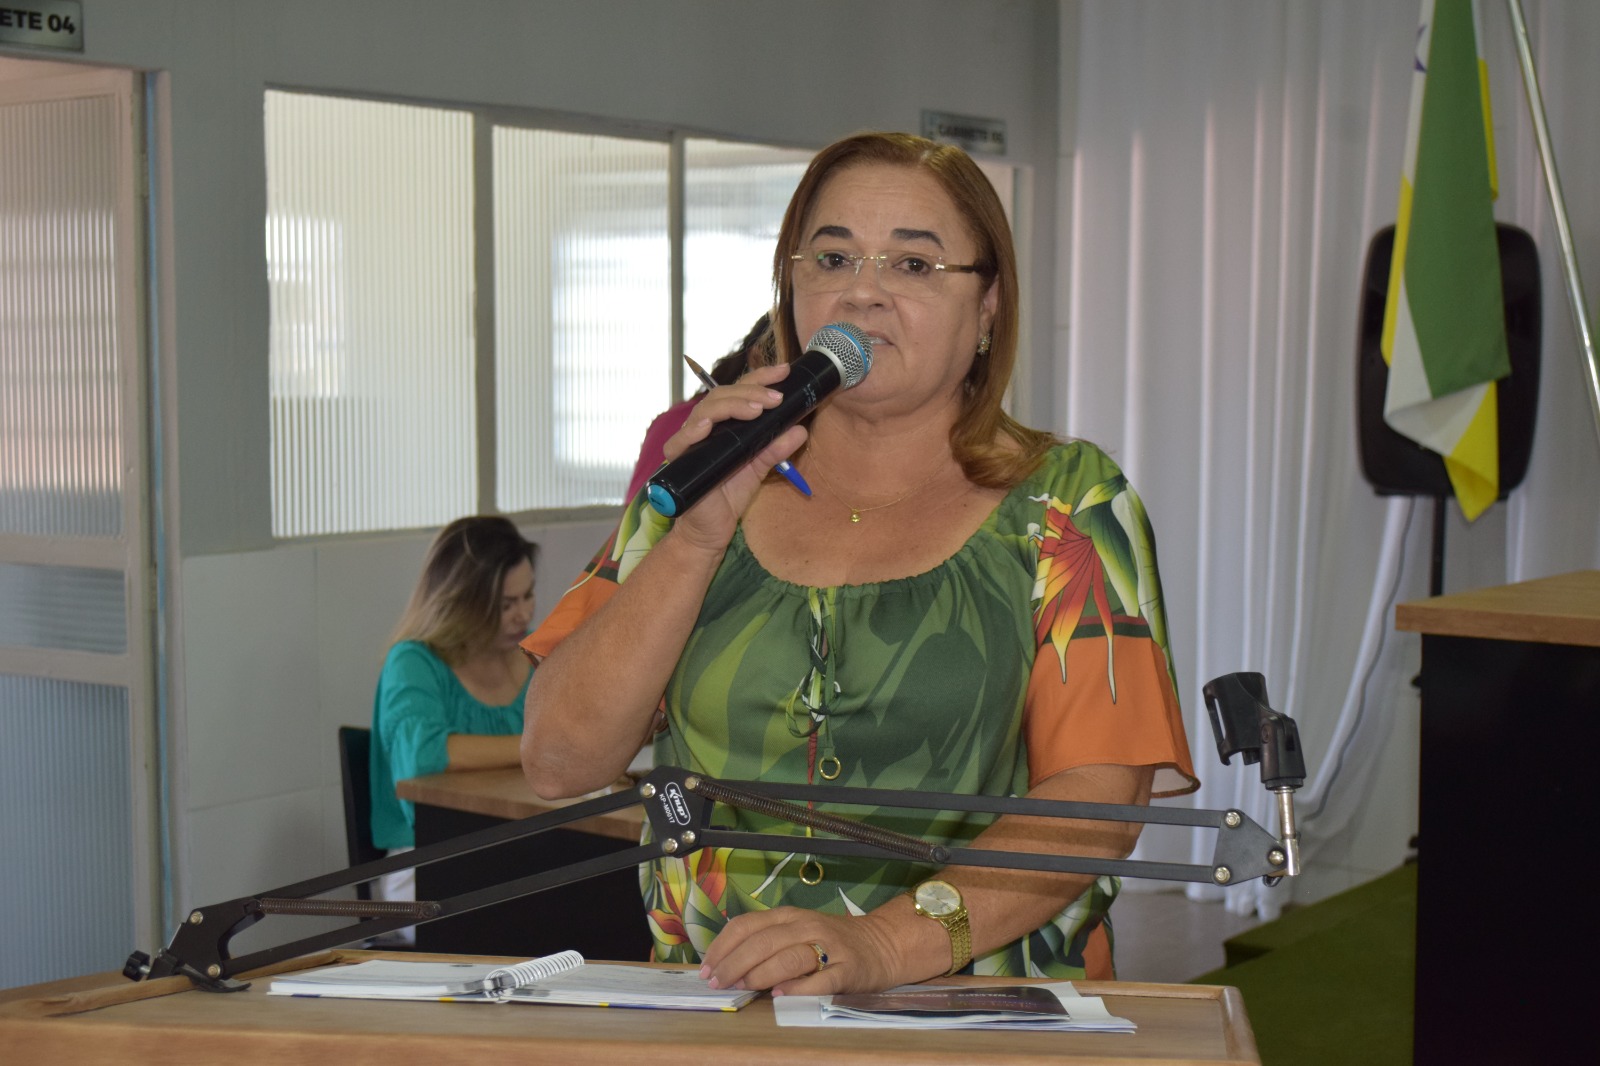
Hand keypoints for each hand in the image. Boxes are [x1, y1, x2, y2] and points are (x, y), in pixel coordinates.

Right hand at [663, 362, 806, 551]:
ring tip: (756, 409)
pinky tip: (709, 425)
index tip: (784, 372)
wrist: (711, 529)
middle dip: (751, 392)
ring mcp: (690, 441)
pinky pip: (682, 440)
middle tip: (775, 397)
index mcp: (724, 423)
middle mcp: (705, 426)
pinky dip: (694, 430)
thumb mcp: (759, 468)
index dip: (760, 378)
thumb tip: (799, 429)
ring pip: (706, 410)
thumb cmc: (729, 495)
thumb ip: (776, 448)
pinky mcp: (679, 460)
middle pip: (723, 395)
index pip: (740, 392)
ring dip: (731, 405)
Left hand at [697, 906, 909, 996]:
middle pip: (762, 942)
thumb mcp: (796, 932)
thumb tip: (726, 965)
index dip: (723, 947)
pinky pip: (819, 980)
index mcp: (789, 915)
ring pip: (788, 957)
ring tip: (743, 989)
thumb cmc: (831, 942)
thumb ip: (767, 942)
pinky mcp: (848, 969)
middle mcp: (807, 926)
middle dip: (734, 964)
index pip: (747, 925)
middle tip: (718, 983)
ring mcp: (829, 946)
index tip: (707, 968)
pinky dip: (798, 988)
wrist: (882, 944)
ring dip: (760, 975)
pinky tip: (781, 996)